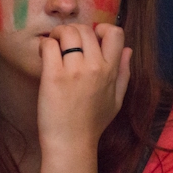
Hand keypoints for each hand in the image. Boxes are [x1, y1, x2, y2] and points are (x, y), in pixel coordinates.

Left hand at [37, 23, 131, 155]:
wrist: (72, 143)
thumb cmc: (92, 124)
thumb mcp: (117, 99)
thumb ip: (124, 73)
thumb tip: (128, 50)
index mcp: (111, 71)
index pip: (114, 33)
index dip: (101, 29)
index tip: (90, 38)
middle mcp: (95, 67)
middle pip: (86, 30)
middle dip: (74, 30)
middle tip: (64, 42)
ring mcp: (74, 70)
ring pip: (67, 33)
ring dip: (58, 34)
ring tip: (54, 46)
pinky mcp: (54, 76)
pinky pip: (49, 46)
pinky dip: (45, 45)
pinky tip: (44, 55)